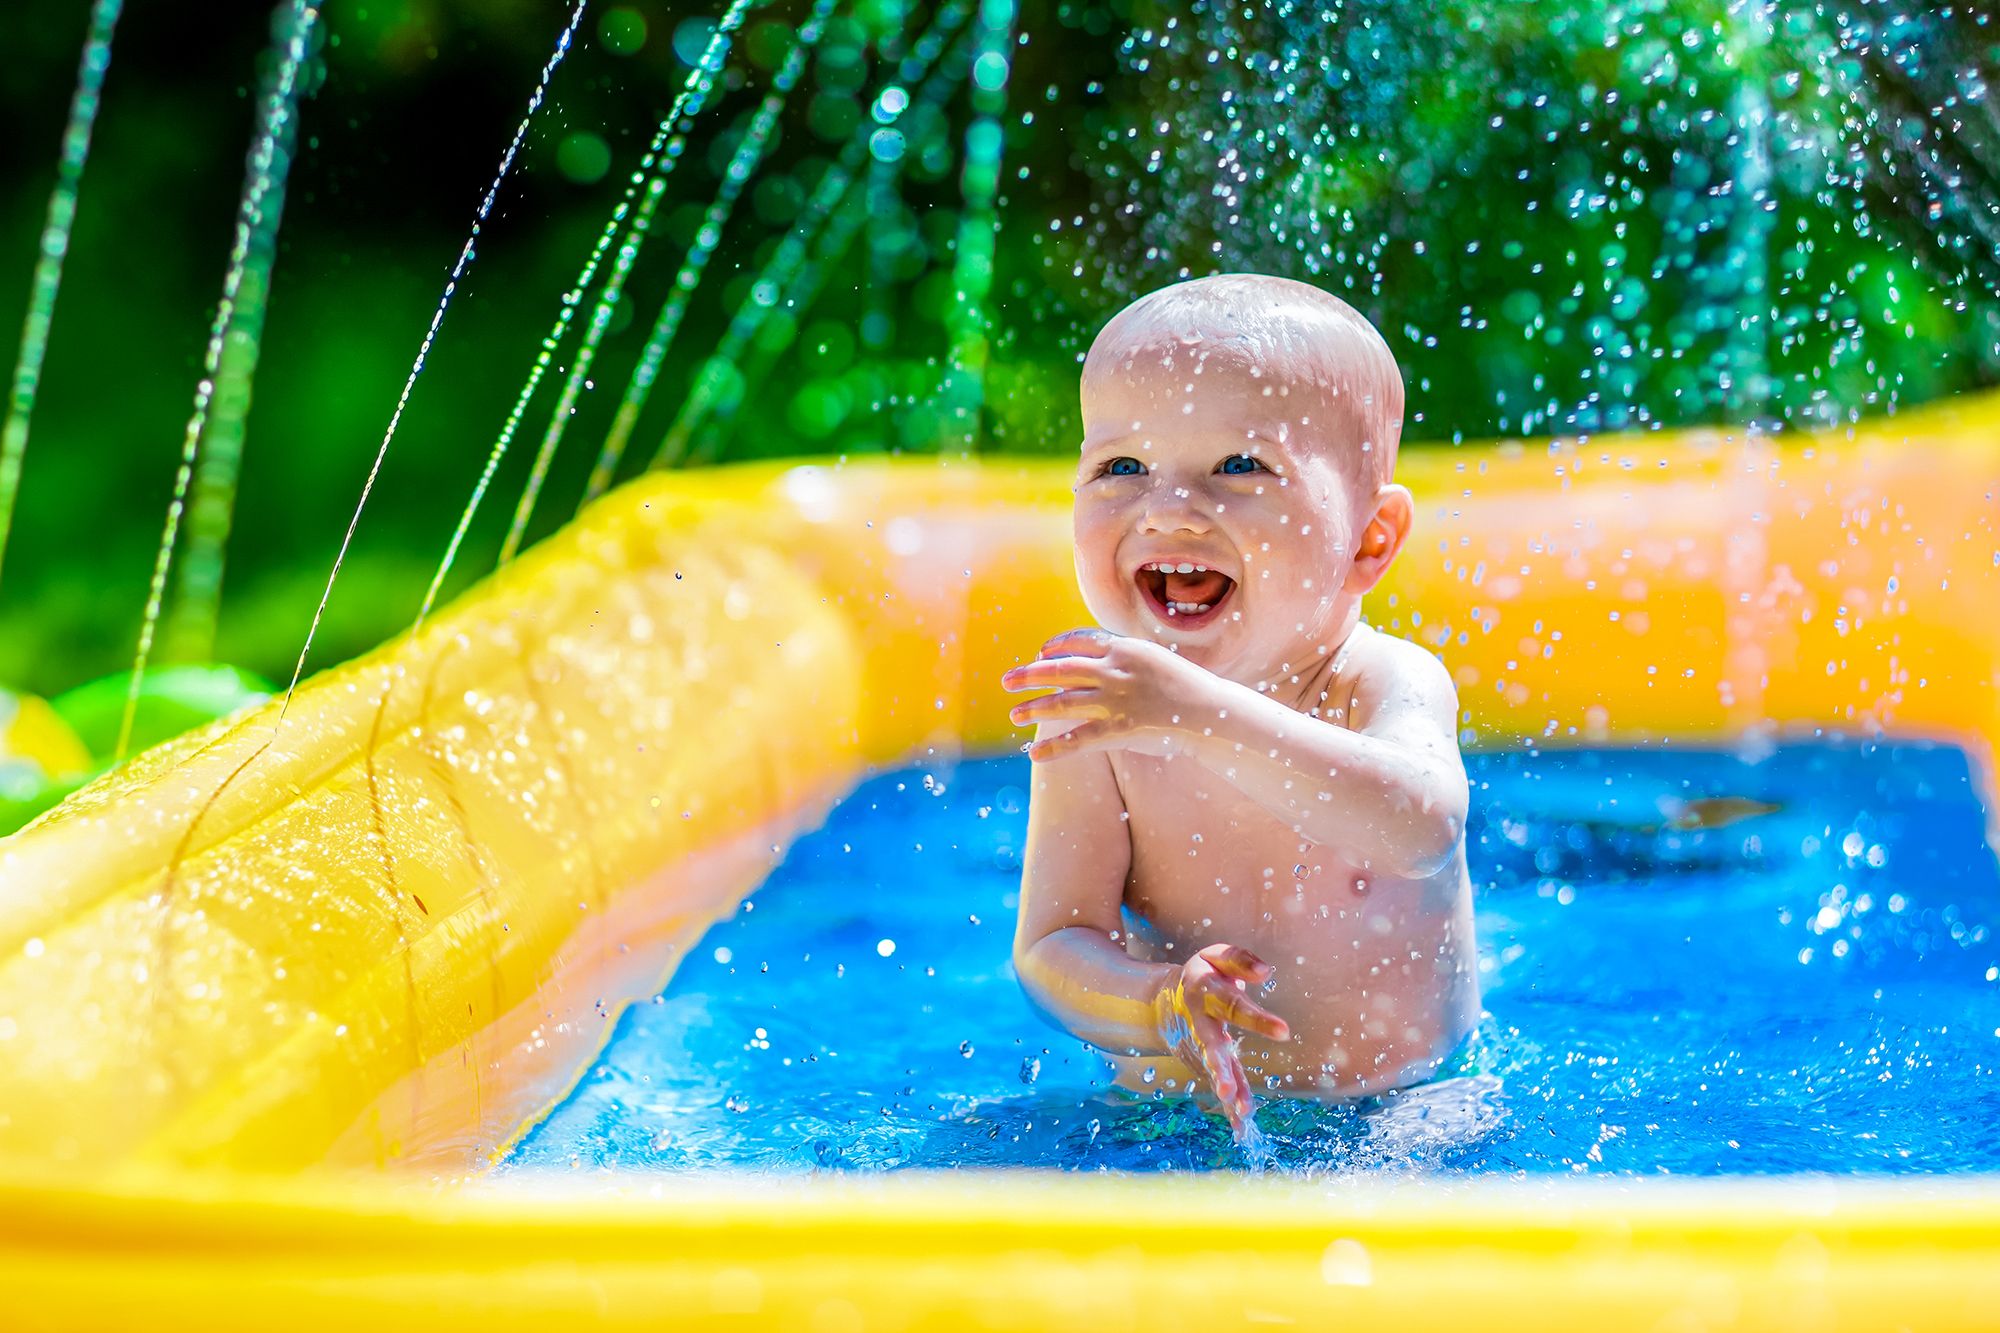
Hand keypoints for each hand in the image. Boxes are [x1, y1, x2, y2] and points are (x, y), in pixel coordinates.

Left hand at [1000, 629, 1211, 762]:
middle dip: (1029, 675)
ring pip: (1062, 703)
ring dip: (1034, 708)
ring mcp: (1115, 700)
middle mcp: (1114, 670)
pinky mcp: (1119, 728)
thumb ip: (1126, 659)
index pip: (1078, 641)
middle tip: (1007, 681)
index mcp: (1123, 648)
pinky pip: (1078, 739)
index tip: (1040, 653)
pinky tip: (1034, 754)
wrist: (1210, 710)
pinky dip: (1053, 748)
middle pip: (1059, 670)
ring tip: (1014, 715)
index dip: (1055, 647)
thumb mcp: (1154, 660)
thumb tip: (1101, 660)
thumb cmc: (1185, 686)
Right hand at [1153, 944, 1290, 1138]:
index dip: (1257, 1018)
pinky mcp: (1203, 1064)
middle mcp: (1201, 1024)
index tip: (1285, 1031)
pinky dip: (1228, 1106)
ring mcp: (1200, 1047)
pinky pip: (1218, 1084)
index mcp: (1206, 994)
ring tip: (1241, 1113)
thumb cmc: (1202, 975)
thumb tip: (1267, 973)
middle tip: (1230, 1090)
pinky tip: (1241, 1127)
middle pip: (1213, 1047)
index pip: (1235, 1006)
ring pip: (1214, 1072)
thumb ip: (1240, 961)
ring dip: (1225, 1091)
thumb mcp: (1215, 956)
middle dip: (1221, 1069)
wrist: (1162, 1001)